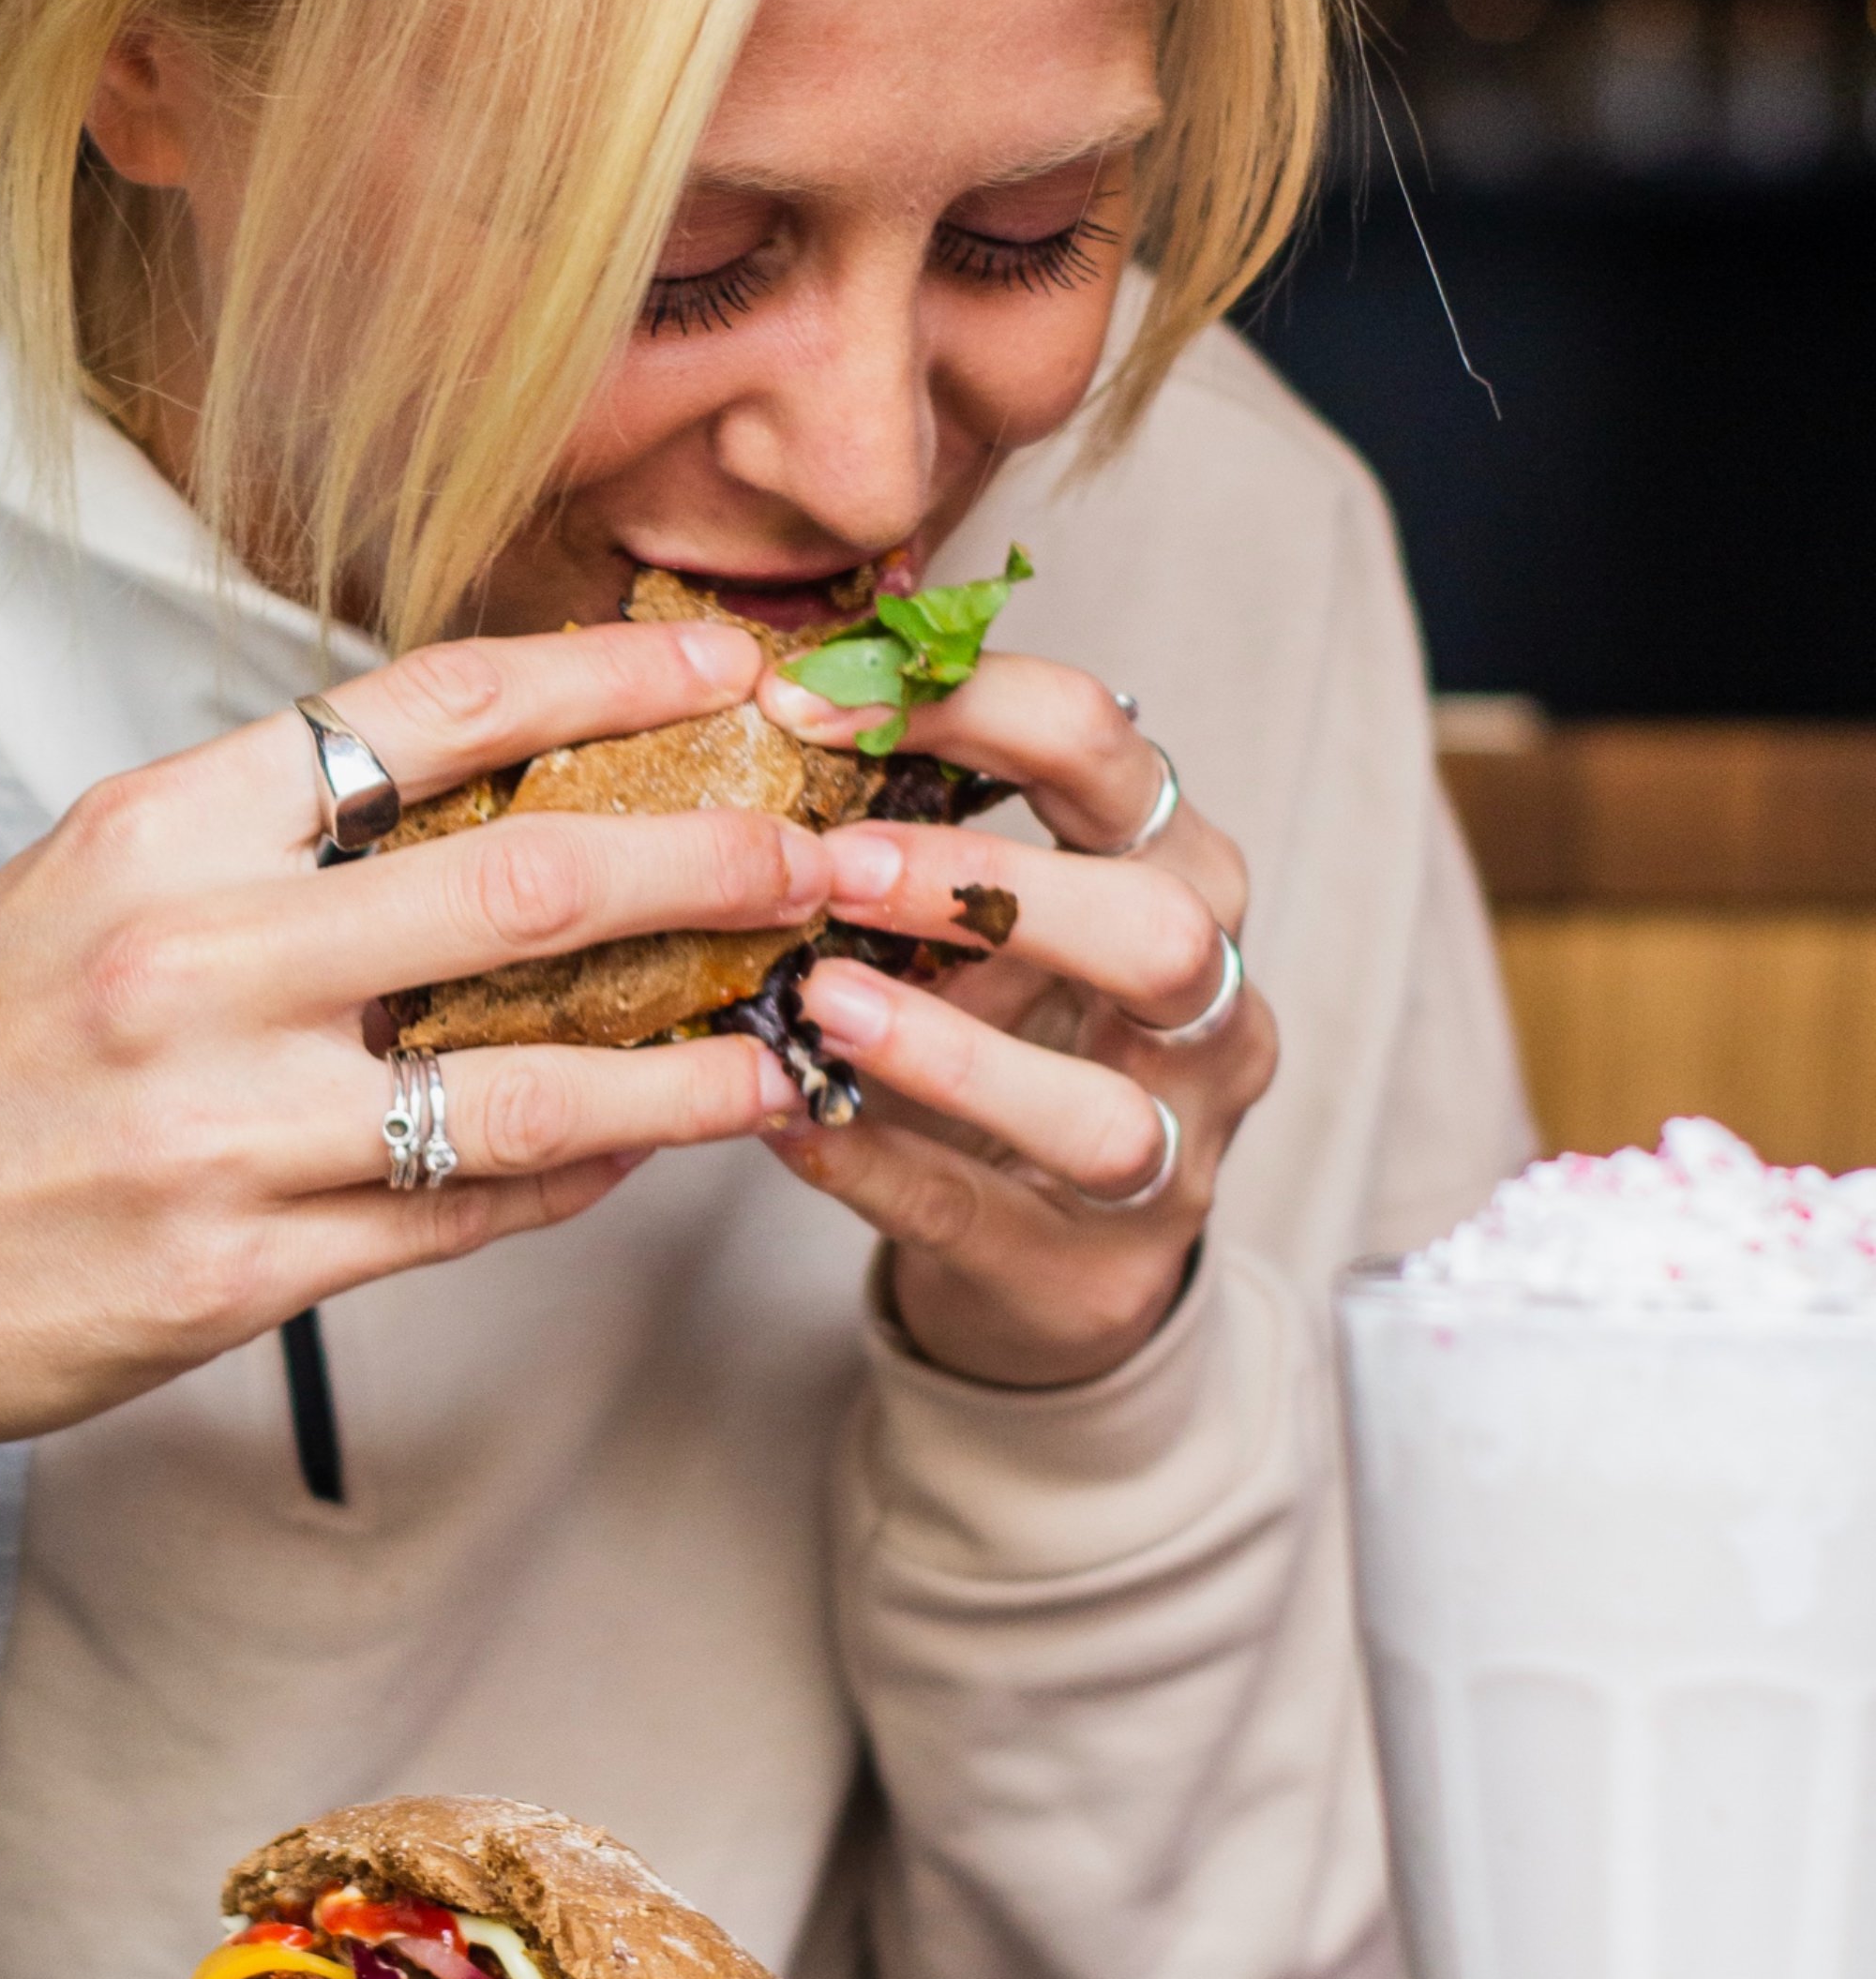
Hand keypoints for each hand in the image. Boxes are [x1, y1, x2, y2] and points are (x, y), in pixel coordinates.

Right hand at [0, 621, 830, 1483]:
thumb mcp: (81, 890)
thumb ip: (265, 845)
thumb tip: (476, 808)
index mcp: (158, 825)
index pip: (427, 706)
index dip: (608, 671)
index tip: (730, 658)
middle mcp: (195, 956)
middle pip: (527, 882)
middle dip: (716, 859)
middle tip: (830, 854)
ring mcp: (219, 1123)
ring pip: (531, 1083)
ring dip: (691, 1062)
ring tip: (790, 1044)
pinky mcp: (234, 1271)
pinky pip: (462, 1216)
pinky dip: (574, 1178)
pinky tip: (641, 1151)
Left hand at [754, 654, 1273, 1388]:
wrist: (1047, 1254)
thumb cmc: (1002, 1036)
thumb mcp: (976, 918)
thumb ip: (906, 826)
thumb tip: (771, 705)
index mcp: (1176, 872)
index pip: (1110, 750)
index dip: (970, 705)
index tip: (811, 703)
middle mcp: (1208, 1009)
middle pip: (1160, 927)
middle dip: (992, 886)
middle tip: (834, 866)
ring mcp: (1172, 1156)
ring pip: (1098, 1110)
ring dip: (950, 1051)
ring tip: (818, 1002)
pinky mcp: (1092, 1274)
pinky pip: (982, 1217)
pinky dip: (878, 1167)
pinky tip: (788, 1120)